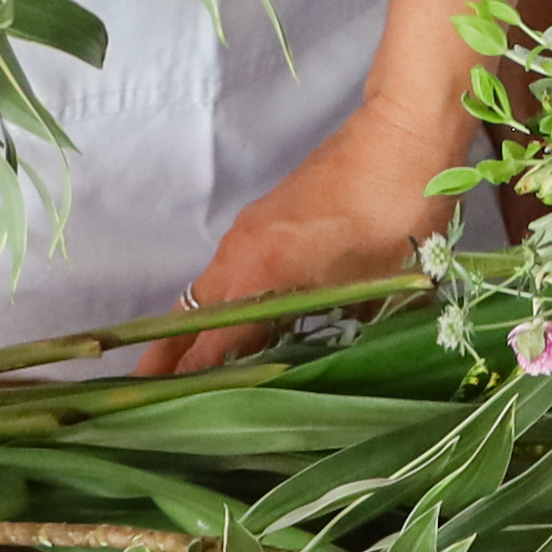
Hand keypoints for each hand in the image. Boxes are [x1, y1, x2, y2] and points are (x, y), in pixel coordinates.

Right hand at [148, 137, 445, 370]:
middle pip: (192, 315)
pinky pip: (230, 272)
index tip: (166, 417)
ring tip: (183, 372)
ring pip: (209, 291)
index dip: (189, 382)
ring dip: (194, 329)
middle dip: (169, 356)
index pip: (209, 343)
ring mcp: (252, 230)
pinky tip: (238, 326)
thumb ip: (341, 334)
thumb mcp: (375, 290)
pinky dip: (222, 302)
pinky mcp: (269, 217)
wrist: (406, 134)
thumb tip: (325, 374)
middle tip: (145, 395)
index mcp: (260, 275)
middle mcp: (241, 253)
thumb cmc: (398, 216)